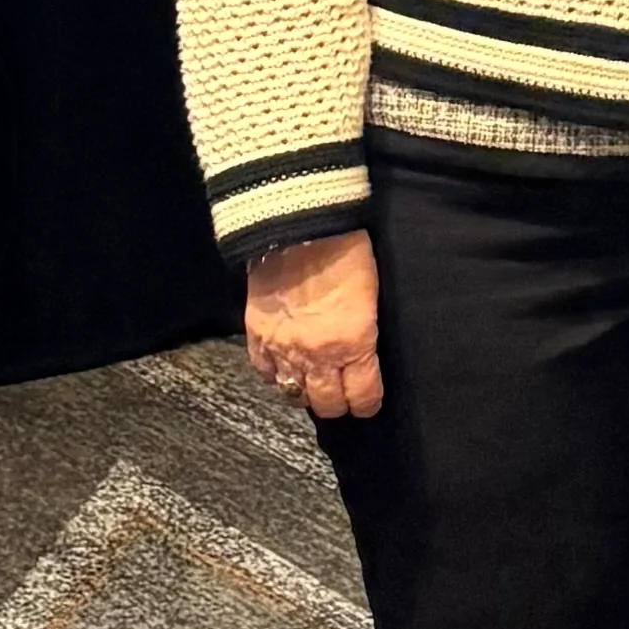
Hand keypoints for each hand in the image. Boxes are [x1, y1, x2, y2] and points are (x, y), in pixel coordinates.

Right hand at [246, 226, 381, 421]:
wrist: (300, 224)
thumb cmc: (347, 251)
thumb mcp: (370, 296)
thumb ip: (364, 332)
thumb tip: (362, 355)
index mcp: (354, 343)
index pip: (363, 396)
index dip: (367, 404)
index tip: (368, 403)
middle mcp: (318, 355)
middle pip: (328, 403)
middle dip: (338, 403)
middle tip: (341, 395)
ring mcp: (284, 347)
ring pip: (294, 394)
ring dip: (306, 392)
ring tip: (312, 385)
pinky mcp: (257, 335)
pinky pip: (264, 372)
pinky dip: (275, 375)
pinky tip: (283, 370)